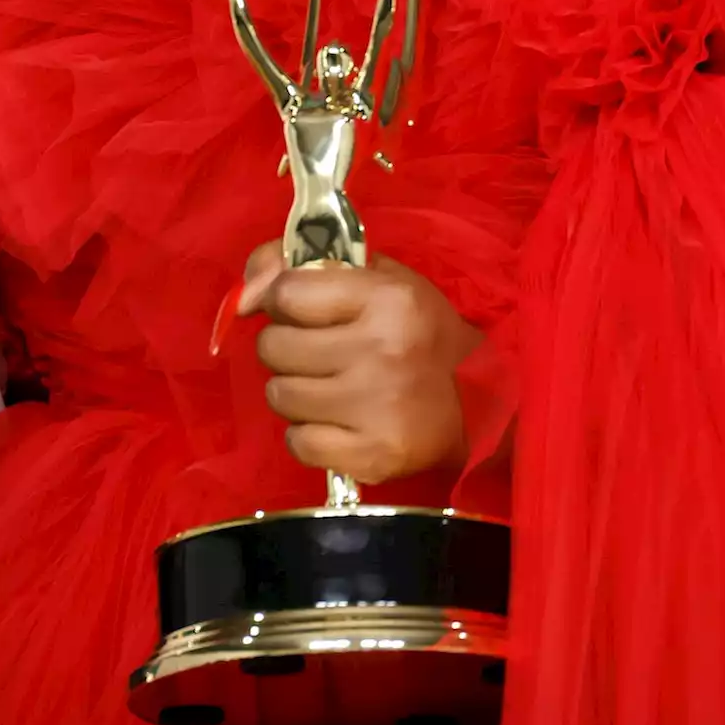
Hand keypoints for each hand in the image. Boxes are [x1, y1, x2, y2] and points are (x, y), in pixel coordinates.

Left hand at [239, 244, 481, 484]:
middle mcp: (380, 350)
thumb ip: (309, 269)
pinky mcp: (371, 455)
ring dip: (294, 390)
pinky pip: (298, 442)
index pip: (288, 292)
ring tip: (327, 387)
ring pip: (280, 395)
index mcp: (386, 298)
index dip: (279, 300)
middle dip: (285, 347)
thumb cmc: (422, 333)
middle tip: (316, 352)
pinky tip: (335, 422)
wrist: (479, 404)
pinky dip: (307, 434)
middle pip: (275, 346)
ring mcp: (374, 407)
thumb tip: (245, 290)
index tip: (293, 310)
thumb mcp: (380, 281)